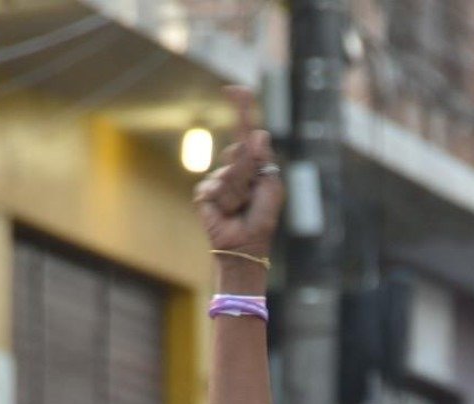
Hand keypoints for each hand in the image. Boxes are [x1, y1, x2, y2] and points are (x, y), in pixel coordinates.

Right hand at [194, 87, 283, 260]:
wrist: (245, 244)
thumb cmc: (261, 217)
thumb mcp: (269, 186)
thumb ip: (261, 160)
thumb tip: (259, 134)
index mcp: (253, 161)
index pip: (246, 128)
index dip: (242, 107)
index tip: (233, 89)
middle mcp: (234, 166)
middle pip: (240, 151)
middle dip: (248, 171)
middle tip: (252, 195)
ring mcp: (217, 179)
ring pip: (229, 173)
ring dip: (239, 192)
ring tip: (241, 208)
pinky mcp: (204, 193)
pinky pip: (215, 187)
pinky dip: (225, 201)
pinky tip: (226, 212)